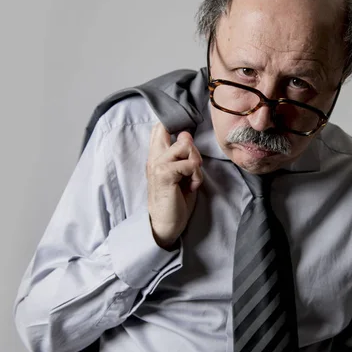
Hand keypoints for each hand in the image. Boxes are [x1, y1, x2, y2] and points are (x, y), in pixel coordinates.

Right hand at [146, 123, 202, 248]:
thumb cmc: (175, 200)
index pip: (160, 128)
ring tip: (192, 179)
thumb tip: (186, 135)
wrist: (166, 225)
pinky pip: (191, 164)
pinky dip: (197, 177)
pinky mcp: (165, 175)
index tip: (186, 140)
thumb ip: (182, 154)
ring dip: (196, 163)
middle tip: (193, 169)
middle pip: (179, 134)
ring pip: (186, 146)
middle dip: (193, 149)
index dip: (175, 126)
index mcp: (157, 156)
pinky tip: (192, 188)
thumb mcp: (181, 173)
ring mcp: (158, 165)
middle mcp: (154, 158)